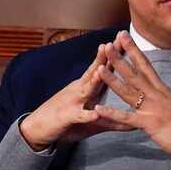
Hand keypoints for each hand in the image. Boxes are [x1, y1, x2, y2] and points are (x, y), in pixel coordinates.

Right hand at [19, 40, 134, 150]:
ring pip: (86, 89)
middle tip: (117, 43)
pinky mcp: (66, 117)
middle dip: (107, 58)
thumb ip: (112, 121)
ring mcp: (73, 102)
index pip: (103, 69)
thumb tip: (132, 124)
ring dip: (95, 80)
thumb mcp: (92, 121)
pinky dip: (86, 114)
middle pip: (96, 72)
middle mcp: (80, 90)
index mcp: (87, 88)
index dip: (115, 56)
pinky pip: (78, 115)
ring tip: (105, 70)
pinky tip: (95, 113)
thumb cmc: (67, 121)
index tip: (126, 41)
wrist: (38, 128)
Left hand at [94, 31, 170, 162]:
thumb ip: (162, 99)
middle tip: (108, 45)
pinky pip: (127, 118)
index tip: (123, 37)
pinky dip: (112, 113)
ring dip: (113, 80)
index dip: (134, 50)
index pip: (146, 66)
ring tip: (99, 68)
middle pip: (135, 74)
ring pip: (129, 91)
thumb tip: (156, 94)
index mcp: (162, 90)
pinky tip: (99, 108)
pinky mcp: (150, 124)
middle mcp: (156, 95)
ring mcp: (152, 108)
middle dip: (120, 59)